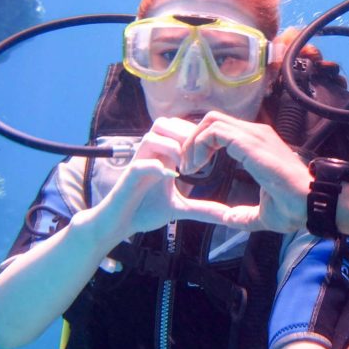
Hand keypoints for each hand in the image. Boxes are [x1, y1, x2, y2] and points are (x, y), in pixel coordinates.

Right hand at [97, 117, 212, 238]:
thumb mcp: (180, 209)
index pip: (177, 128)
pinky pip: (140, 164)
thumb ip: (203, 209)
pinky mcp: (128, 178)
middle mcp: (149, 155)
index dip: (195, 133)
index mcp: (162, 156)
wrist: (120, 224)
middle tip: (201, 154)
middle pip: (164, 124)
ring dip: (171, 147)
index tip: (212, 151)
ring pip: (150, 136)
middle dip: (185, 134)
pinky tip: (171, 176)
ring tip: (186, 166)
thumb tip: (228, 216)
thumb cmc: (145, 210)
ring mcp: (138, 164)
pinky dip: (156, 167)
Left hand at [175, 111, 310, 232]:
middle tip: (186, 165)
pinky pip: (214, 131)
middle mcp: (256, 134)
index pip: (224, 130)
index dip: (203, 144)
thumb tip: (230, 220)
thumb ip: (244, 215)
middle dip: (193, 139)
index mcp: (259, 145)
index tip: (194, 167)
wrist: (310, 202)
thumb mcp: (262, 213)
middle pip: (214, 120)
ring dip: (193, 142)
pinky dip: (199, 145)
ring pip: (211, 121)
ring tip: (189, 166)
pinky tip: (196, 166)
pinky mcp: (249, 142)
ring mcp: (253, 135)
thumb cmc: (294, 206)